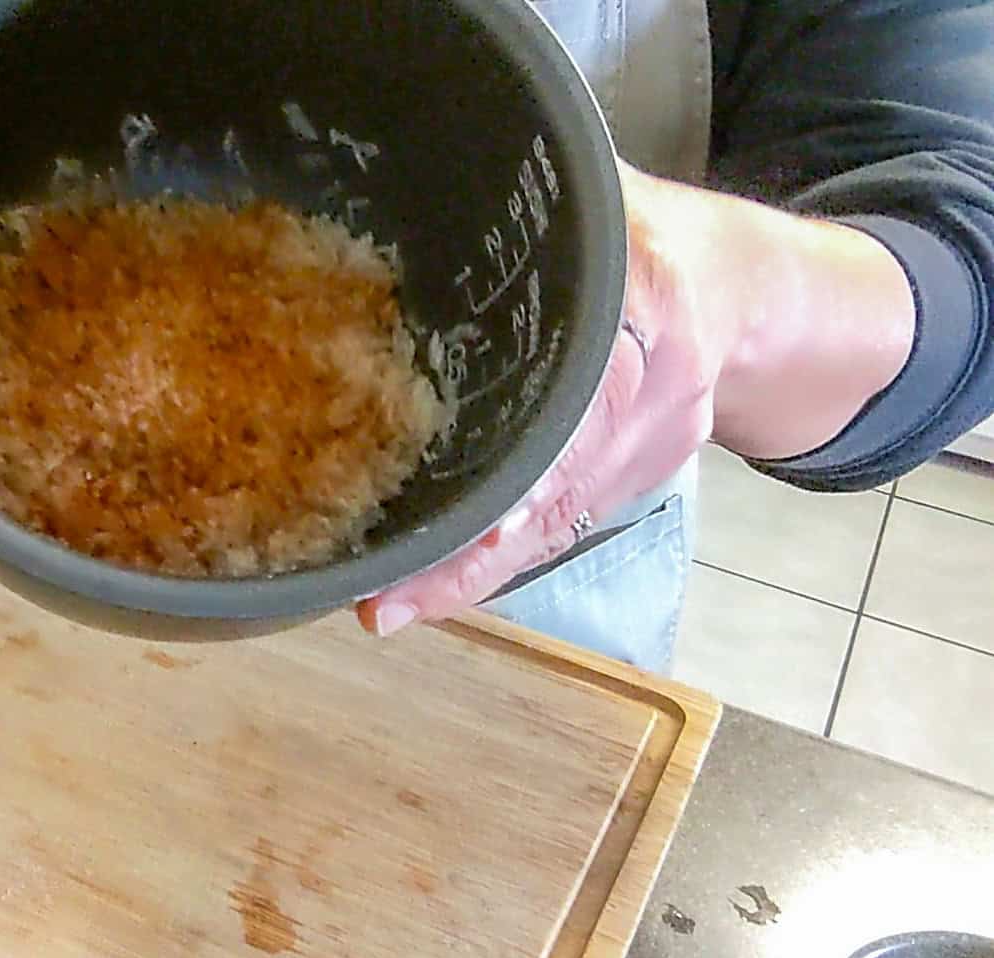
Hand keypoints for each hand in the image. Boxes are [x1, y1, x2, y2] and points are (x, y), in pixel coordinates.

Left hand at [358, 161, 913, 635]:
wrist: (744, 290)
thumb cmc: (643, 233)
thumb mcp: (599, 198)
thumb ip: (529, 201)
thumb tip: (431, 172)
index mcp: (655, 295)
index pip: (595, 383)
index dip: (543, 457)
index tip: (490, 518)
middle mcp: (659, 387)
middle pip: (563, 479)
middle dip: (481, 545)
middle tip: (397, 595)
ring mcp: (650, 446)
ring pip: (557, 522)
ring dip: (472, 572)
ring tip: (389, 607)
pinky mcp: (631, 481)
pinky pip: (559, 529)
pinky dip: (493, 564)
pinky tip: (424, 597)